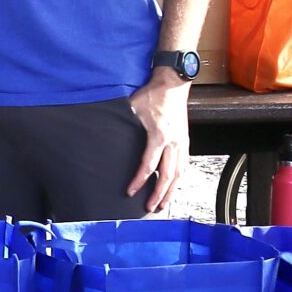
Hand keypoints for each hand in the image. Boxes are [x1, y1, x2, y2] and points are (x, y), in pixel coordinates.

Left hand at [126, 69, 192, 212]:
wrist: (173, 84)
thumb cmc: (152, 95)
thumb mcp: (133, 108)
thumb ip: (123, 123)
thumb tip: (106, 134)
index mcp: (159, 135)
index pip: (149, 165)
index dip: (139, 180)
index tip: (130, 192)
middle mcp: (174, 142)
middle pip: (168, 175)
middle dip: (158, 194)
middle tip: (149, 207)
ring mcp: (182, 142)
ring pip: (180, 173)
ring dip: (171, 191)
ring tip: (163, 204)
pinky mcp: (185, 141)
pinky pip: (184, 165)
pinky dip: (179, 179)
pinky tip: (173, 187)